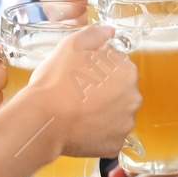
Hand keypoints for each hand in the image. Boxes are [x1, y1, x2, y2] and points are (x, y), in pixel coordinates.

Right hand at [25, 24, 139, 158]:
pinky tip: (79, 128)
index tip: (82, 75)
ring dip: (101, 114)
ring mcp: (125, 124)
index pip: (118, 66)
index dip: (98, 69)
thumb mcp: (71, 45)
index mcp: (127, 71)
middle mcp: (133, 98)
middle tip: (77, 94)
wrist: (43, 119)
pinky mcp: (115, 145)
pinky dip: (96, 134)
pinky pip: (108, 137)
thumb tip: (109, 31)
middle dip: (103, 92)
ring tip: (77, 112)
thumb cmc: (57, 81)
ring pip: (115, 115)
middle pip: (120, 92)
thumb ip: (95, 34)